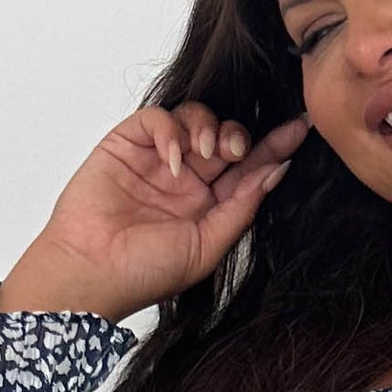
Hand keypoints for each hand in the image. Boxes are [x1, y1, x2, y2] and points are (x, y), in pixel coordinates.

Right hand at [0, 100, 314, 321]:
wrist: (91, 272)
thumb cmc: (142, 273)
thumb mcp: (206, 246)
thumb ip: (240, 208)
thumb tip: (276, 172)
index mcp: (209, 205)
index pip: (247, 167)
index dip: (274, 146)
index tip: (300, 129)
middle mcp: (187, 179)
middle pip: (225, 136)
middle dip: (238, 135)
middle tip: (234, 150)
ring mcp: (158, 159)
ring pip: (195, 118)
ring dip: (207, 128)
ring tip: (204, 153)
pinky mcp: (128, 144)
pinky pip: (158, 119)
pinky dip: (170, 131)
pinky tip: (172, 159)